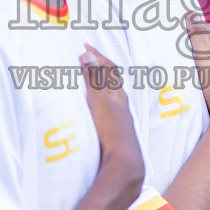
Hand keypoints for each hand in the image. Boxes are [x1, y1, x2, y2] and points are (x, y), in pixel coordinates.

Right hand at [80, 44, 142, 183]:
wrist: (123, 162)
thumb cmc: (112, 131)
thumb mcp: (99, 101)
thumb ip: (93, 79)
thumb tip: (87, 54)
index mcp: (118, 95)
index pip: (109, 69)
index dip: (98, 56)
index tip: (86, 46)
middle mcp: (121, 105)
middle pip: (112, 81)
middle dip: (100, 68)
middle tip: (89, 58)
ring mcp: (120, 119)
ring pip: (111, 97)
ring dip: (101, 85)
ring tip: (91, 81)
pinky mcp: (115, 132)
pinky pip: (107, 111)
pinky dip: (100, 102)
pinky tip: (96, 110)